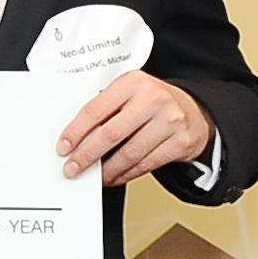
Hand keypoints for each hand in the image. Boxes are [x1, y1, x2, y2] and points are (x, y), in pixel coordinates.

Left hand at [57, 70, 210, 184]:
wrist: (194, 109)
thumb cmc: (152, 102)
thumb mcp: (129, 93)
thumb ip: (105, 107)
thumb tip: (74, 136)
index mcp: (133, 82)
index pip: (95, 110)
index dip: (75, 132)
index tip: (63, 147)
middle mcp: (153, 99)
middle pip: (111, 134)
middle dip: (87, 155)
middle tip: (73, 168)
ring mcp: (170, 121)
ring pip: (129, 154)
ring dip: (107, 170)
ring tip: (95, 176)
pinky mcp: (181, 142)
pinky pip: (146, 164)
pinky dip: (126, 174)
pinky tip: (115, 176)